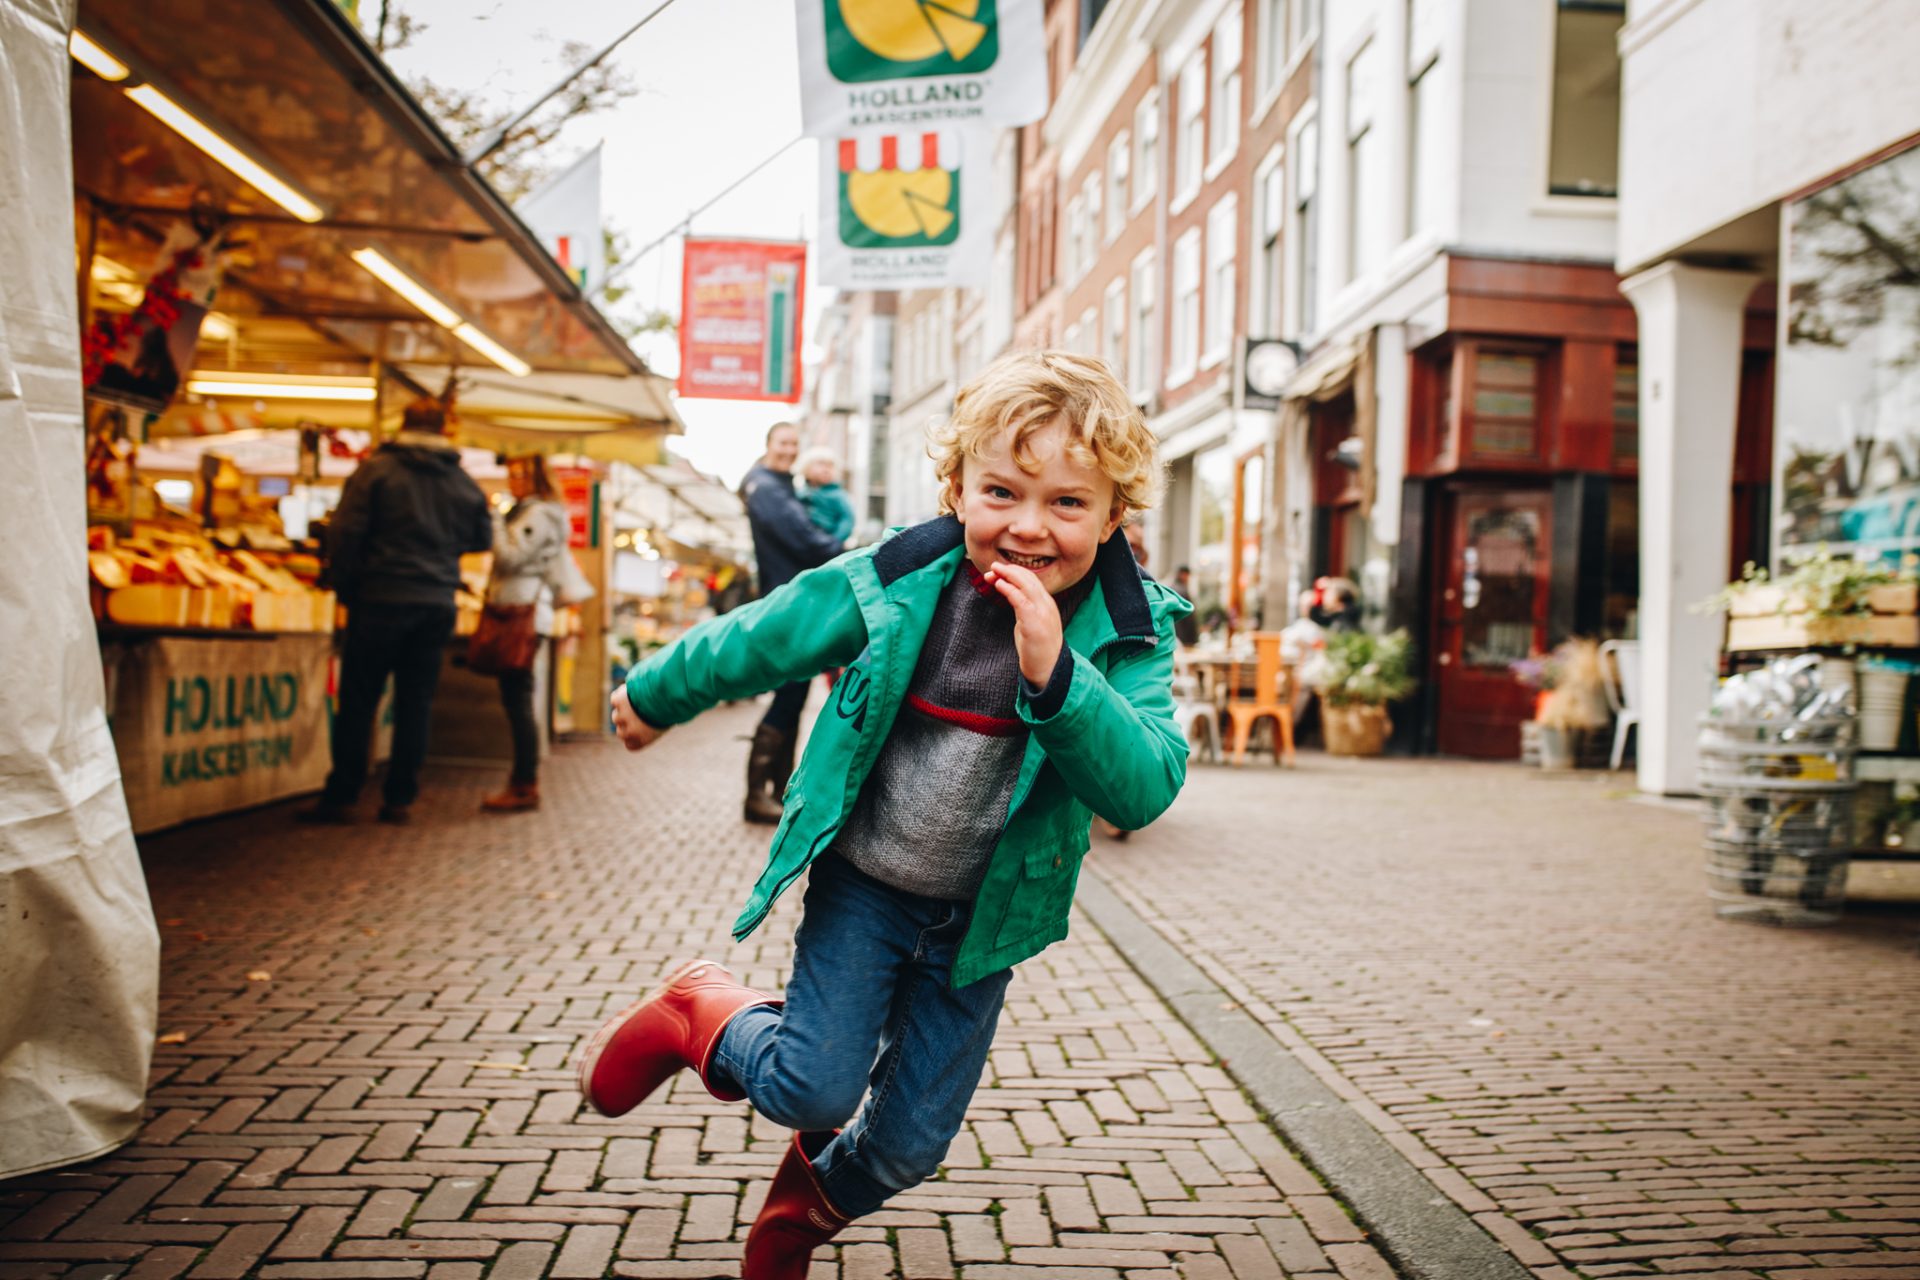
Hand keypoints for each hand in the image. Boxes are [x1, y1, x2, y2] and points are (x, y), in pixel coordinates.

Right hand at [610, 684, 663, 751]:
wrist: (662, 696)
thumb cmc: (669, 710)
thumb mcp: (665, 722)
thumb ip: (654, 726)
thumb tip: (652, 723)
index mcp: (642, 740)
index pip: (630, 745)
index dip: (632, 738)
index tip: (637, 730)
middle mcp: (628, 732)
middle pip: (620, 732)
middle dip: (626, 724)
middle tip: (636, 713)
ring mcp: (621, 716)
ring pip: (616, 716)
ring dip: (623, 710)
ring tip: (637, 701)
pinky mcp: (617, 701)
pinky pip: (615, 700)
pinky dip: (621, 695)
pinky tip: (631, 691)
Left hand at [987, 561, 1063, 685]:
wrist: (1048, 668)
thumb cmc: (1037, 648)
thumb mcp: (1030, 623)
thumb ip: (1023, 608)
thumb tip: (1011, 595)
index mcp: (1046, 604)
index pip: (1032, 580)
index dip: (1014, 572)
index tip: (997, 572)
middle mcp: (1047, 604)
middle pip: (1029, 578)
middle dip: (1009, 570)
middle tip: (992, 567)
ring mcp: (1042, 612)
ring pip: (1026, 585)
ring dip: (1008, 575)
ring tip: (993, 571)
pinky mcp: (1034, 622)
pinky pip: (1021, 600)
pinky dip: (1009, 589)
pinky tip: (999, 585)